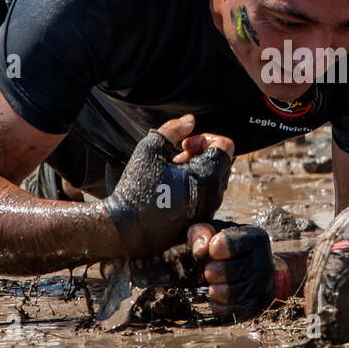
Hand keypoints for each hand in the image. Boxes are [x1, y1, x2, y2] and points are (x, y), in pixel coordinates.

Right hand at [102, 115, 234, 257]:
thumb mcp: (151, 148)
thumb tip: (190, 120)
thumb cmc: (136, 187)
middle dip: (201, 154)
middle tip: (176, 158)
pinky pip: (207, 197)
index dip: (205, 138)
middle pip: (221, 162)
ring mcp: (207, 211)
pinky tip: (172, 188)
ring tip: (171, 172)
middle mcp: (213, 196)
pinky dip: (194, 187)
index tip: (185, 145)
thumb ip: (174, 129)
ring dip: (197, 170)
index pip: (225, 146)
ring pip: (215, 180)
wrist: (123, 228)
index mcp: (207, 177)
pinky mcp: (198, 222)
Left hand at [188, 221, 284, 320]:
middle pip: (227, 271)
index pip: (228, 244)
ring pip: (231, 294)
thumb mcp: (214, 232)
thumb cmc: (228, 248)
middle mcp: (263, 262)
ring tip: (214, 284)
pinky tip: (217, 298)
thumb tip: (199, 250)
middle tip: (210, 271)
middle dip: (211, 272)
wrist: (256, 268)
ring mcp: (263, 286)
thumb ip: (201, 232)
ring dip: (215, 290)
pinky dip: (219, 307)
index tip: (213, 251)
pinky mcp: (257, 306)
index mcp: (255, 238)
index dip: (214, 249)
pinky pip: (233, 312)